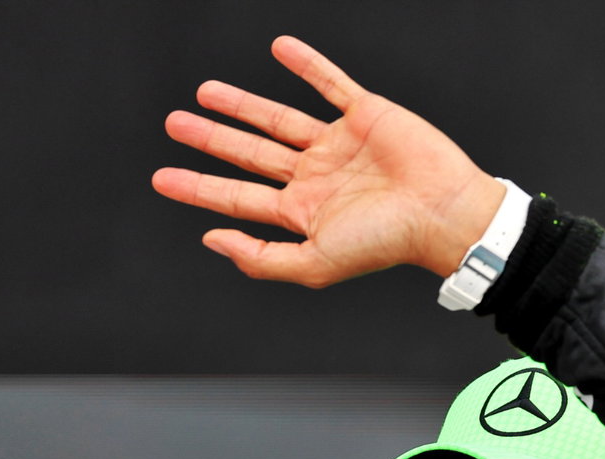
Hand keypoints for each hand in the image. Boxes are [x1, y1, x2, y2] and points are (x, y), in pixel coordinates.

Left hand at [152, 36, 504, 286]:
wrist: (442, 212)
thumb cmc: (388, 243)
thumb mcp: (316, 264)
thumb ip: (262, 259)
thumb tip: (212, 240)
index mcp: (305, 211)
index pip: (239, 197)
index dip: (198, 187)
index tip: (162, 177)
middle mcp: (317, 177)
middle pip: (251, 154)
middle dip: (211, 140)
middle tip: (174, 125)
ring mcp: (339, 144)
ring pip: (278, 119)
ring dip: (241, 105)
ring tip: (204, 93)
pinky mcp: (365, 115)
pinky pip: (330, 83)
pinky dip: (306, 65)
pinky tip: (280, 48)